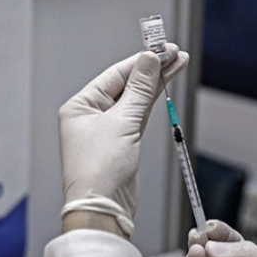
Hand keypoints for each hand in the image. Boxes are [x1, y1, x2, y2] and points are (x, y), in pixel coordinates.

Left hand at [59, 44, 188, 222]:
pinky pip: (138, 115)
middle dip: (152, 69)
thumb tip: (149, 60)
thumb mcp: (123, 122)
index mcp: (80, 106)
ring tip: (176, 63)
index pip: (115, 74)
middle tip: (175, 53)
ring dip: (155, 83)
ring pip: (135, 99)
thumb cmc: (99, 170)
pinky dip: (152, 101)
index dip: (141, 61)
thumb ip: (139, 89)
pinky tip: (164, 85)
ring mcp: (106, 129)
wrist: (103, 207)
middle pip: (126, 84)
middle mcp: (90, 116)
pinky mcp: (121, 142)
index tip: (162, 49)